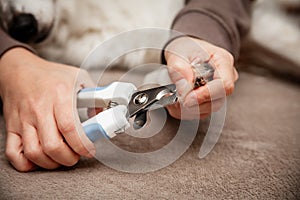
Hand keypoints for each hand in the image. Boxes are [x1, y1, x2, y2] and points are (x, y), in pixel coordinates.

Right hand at [0, 48, 94, 170]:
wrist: (19, 70)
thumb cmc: (51, 75)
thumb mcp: (78, 77)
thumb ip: (95, 96)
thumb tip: (103, 115)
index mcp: (60, 96)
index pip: (70, 127)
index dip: (82, 145)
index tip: (90, 150)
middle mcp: (40, 109)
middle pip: (53, 145)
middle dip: (69, 158)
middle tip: (76, 155)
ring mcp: (24, 120)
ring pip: (34, 152)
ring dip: (52, 163)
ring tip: (62, 157)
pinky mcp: (12, 127)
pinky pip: (14, 153)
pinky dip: (27, 163)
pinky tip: (40, 159)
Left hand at [164, 37, 237, 119]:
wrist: (184, 52)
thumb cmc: (185, 49)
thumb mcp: (179, 53)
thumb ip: (180, 69)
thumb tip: (185, 88)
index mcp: (223, 61)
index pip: (224, 85)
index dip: (206, 95)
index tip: (188, 99)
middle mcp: (226, 78)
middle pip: (217, 101)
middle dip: (193, 104)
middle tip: (175, 98)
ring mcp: (219, 91)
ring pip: (207, 110)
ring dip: (187, 109)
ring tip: (172, 98)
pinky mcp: (210, 101)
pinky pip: (199, 113)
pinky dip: (184, 111)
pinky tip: (175, 102)